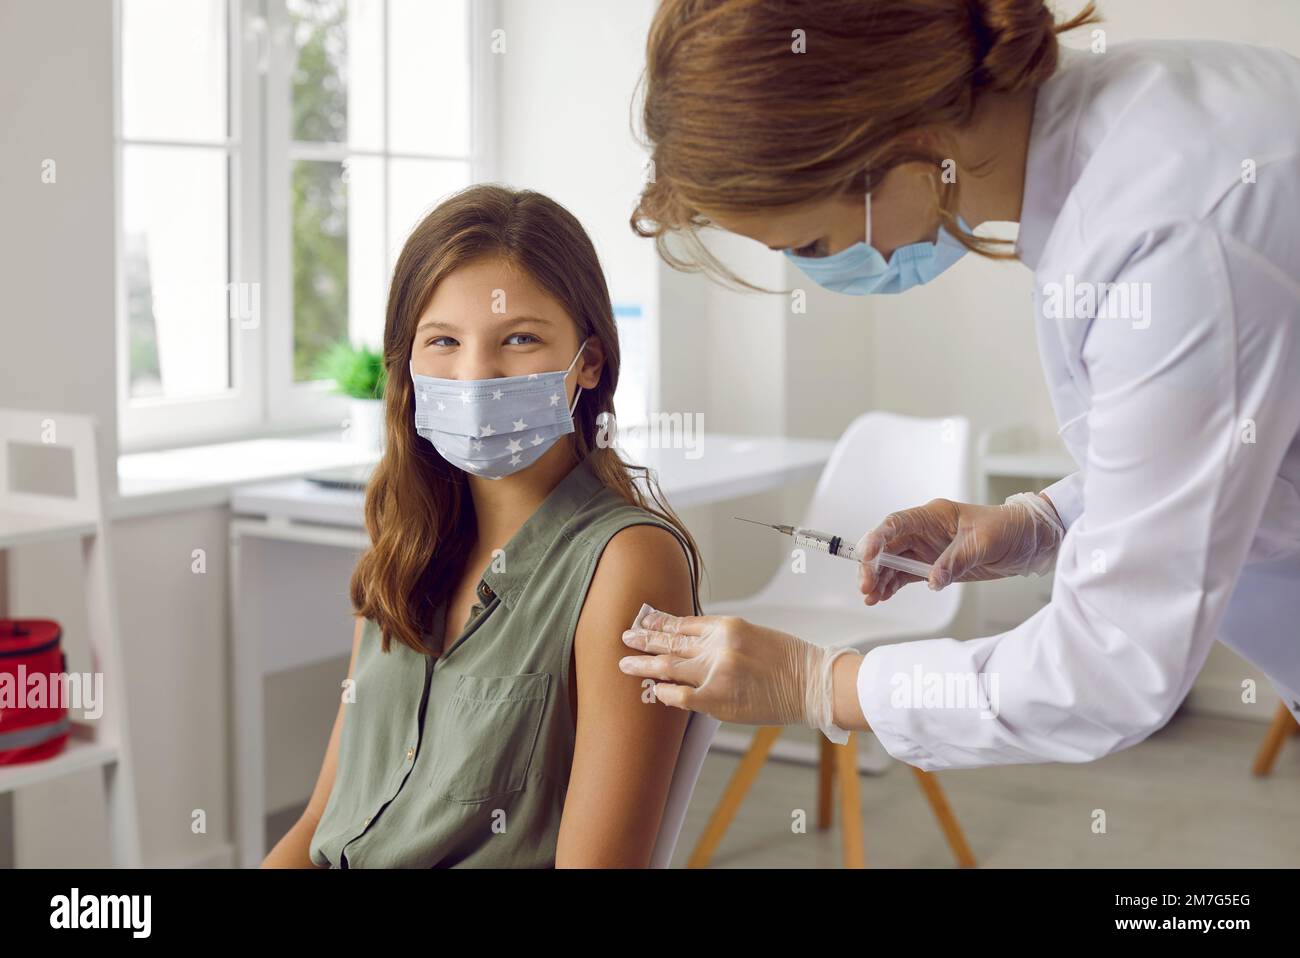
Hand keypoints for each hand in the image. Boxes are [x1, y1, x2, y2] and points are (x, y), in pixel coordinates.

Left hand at [617, 612, 853, 736]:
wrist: (812, 683)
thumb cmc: (789, 661)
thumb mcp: (754, 635)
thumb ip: (722, 638)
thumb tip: (693, 645)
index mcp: (727, 625)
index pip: (684, 622)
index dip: (661, 622)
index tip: (645, 620)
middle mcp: (718, 645)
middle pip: (670, 641)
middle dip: (644, 639)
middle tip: (626, 637)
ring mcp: (715, 672)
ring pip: (668, 666)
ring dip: (644, 664)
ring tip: (626, 663)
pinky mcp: (717, 699)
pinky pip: (680, 696)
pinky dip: (665, 693)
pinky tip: (654, 691)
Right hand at [856, 492, 1065, 603]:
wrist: (1027, 542)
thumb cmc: (1008, 529)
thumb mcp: (984, 542)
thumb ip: (956, 560)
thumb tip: (932, 580)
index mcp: (932, 515)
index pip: (896, 523)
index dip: (877, 538)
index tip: (866, 554)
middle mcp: (923, 531)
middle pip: (887, 546)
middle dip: (873, 565)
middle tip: (866, 586)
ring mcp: (925, 550)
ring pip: (892, 564)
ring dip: (879, 579)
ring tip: (870, 597)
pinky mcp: (931, 567)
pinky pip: (904, 577)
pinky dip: (891, 587)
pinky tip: (881, 598)